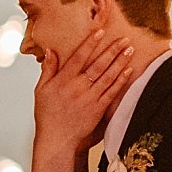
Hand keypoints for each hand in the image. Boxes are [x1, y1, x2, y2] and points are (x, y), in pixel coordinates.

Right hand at [34, 30, 135, 154]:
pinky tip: (128, 70)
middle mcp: (78, 87)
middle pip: (98, 64)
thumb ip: (48, 69)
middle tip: (124, 38)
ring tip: (130, 49)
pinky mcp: (98, 108)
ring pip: (108, 76)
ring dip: (120, 61)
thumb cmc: (47, 114)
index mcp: (63, 80)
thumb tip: (50, 50)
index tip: (100, 32)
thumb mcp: (41, 90)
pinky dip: (121, 80)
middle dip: (112, 49)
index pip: (79, 56)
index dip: (90, 43)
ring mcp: (90, 98)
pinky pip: (112, 91)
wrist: (56, 139)